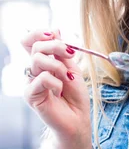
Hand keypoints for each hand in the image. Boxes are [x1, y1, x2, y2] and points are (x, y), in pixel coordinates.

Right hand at [22, 29, 93, 148]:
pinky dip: (55, 82)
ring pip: (37, 60)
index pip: (30, 41)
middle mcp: (33, 70)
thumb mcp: (72, 68)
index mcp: (43, 62)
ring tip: (67, 78)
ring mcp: (30, 82)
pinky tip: (59, 92)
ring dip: (58, 66)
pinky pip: (41, 79)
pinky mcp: (30, 95)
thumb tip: (56, 28)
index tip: (54, 34)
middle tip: (71, 56)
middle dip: (56, 47)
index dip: (39, 33)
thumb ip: (62, 51)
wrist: (77, 119)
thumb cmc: (75, 96)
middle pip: (35, 46)